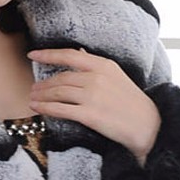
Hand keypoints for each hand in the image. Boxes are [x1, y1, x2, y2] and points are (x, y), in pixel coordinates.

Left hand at [27, 48, 161, 163]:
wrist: (147, 126)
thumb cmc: (132, 103)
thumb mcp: (116, 76)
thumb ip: (96, 66)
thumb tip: (79, 54)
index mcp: (103, 65)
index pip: (69, 55)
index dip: (48, 54)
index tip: (33, 54)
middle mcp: (96, 78)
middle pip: (61, 77)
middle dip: (43, 83)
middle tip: (33, 87)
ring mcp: (92, 96)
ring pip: (58, 92)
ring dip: (41, 95)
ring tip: (32, 98)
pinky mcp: (89, 115)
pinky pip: (60, 109)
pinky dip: (45, 108)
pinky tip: (36, 108)